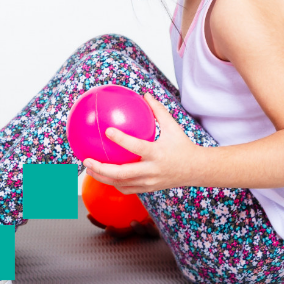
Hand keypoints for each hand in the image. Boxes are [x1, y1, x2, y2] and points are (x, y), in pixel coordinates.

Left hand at [82, 94, 200, 193]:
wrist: (198, 170)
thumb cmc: (183, 146)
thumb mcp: (173, 127)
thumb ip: (158, 110)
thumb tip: (145, 94)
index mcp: (158, 154)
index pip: (136, 147)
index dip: (121, 139)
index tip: (107, 131)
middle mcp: (152, 170)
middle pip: (122, 173)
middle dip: (101, 169)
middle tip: (86, 160)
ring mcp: (150, 182)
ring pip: (121, 184)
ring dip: (102, 178)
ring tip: (88, 169)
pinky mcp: (149, 189)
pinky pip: (127, 188)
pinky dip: (113, 183)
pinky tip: (103, 175)